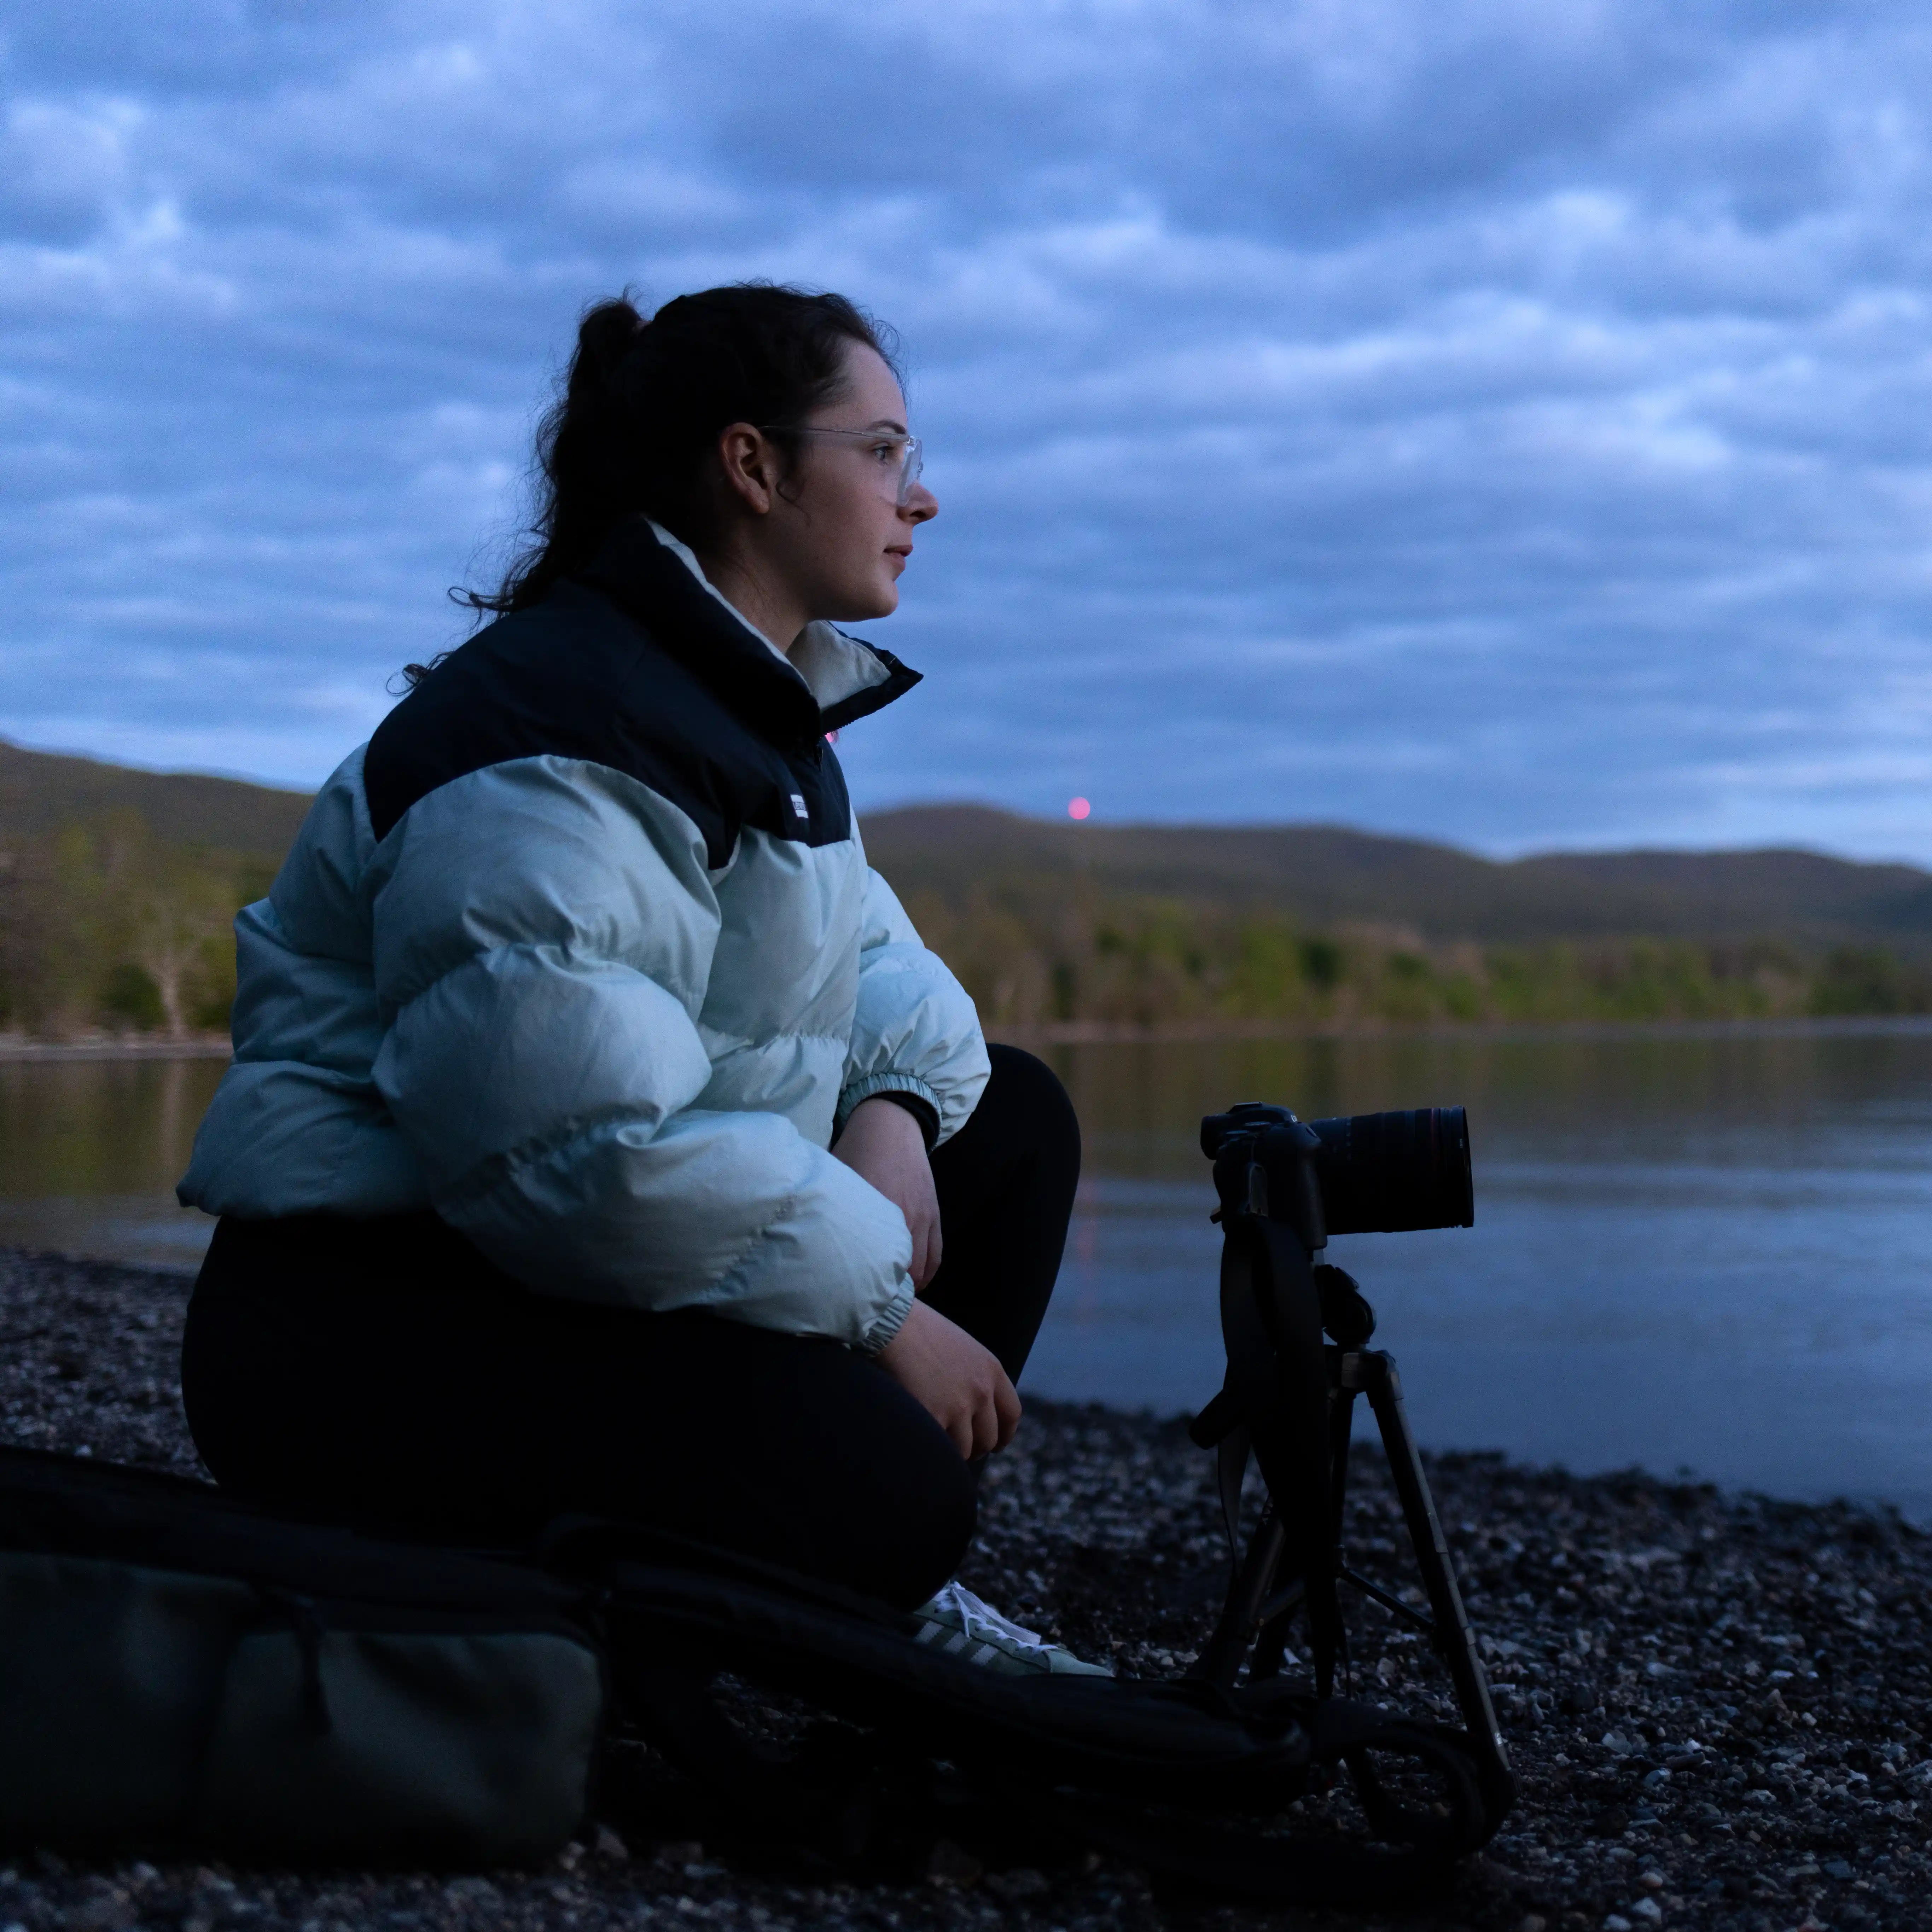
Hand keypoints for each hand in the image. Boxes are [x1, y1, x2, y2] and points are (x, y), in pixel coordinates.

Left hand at [832, 1096, 941, 1289]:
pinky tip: (915, 1284)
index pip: (872, 1260)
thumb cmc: (855, 1150)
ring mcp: (922, 1216)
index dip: (864, 1286)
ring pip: (921, 1267)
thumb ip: (830, 1210)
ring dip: (909, 1287)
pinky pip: (936, 1254)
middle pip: (900, 1271)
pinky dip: (927, 1273)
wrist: (890, 1124)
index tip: (851, 1300)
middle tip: (868, 1305)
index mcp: (875, 1208)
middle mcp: (902, 1216)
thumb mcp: (836, 1178)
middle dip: (886, 1293)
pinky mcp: (934, 1213)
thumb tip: (806, 1241)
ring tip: (890, 1298)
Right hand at [876, 1298, 1020, 1457]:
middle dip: (977, 1448)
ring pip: (965, 1449)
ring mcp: (959, 1406)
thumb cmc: (919, 1331)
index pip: (1011, 1413)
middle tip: (962, 1450)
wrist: (892, 1323)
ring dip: (954, 1452)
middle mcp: (981, 1390)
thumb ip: (974, 1375)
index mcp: (991, 1370)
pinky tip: (924, 1442)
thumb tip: (974, 1408)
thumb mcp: (963, 1348)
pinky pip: (941, 1449)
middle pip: (989, 1437)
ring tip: (940, 1446)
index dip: (1005, 1434)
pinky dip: (934, 1449)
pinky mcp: (934, 1416)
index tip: (996, 1443)